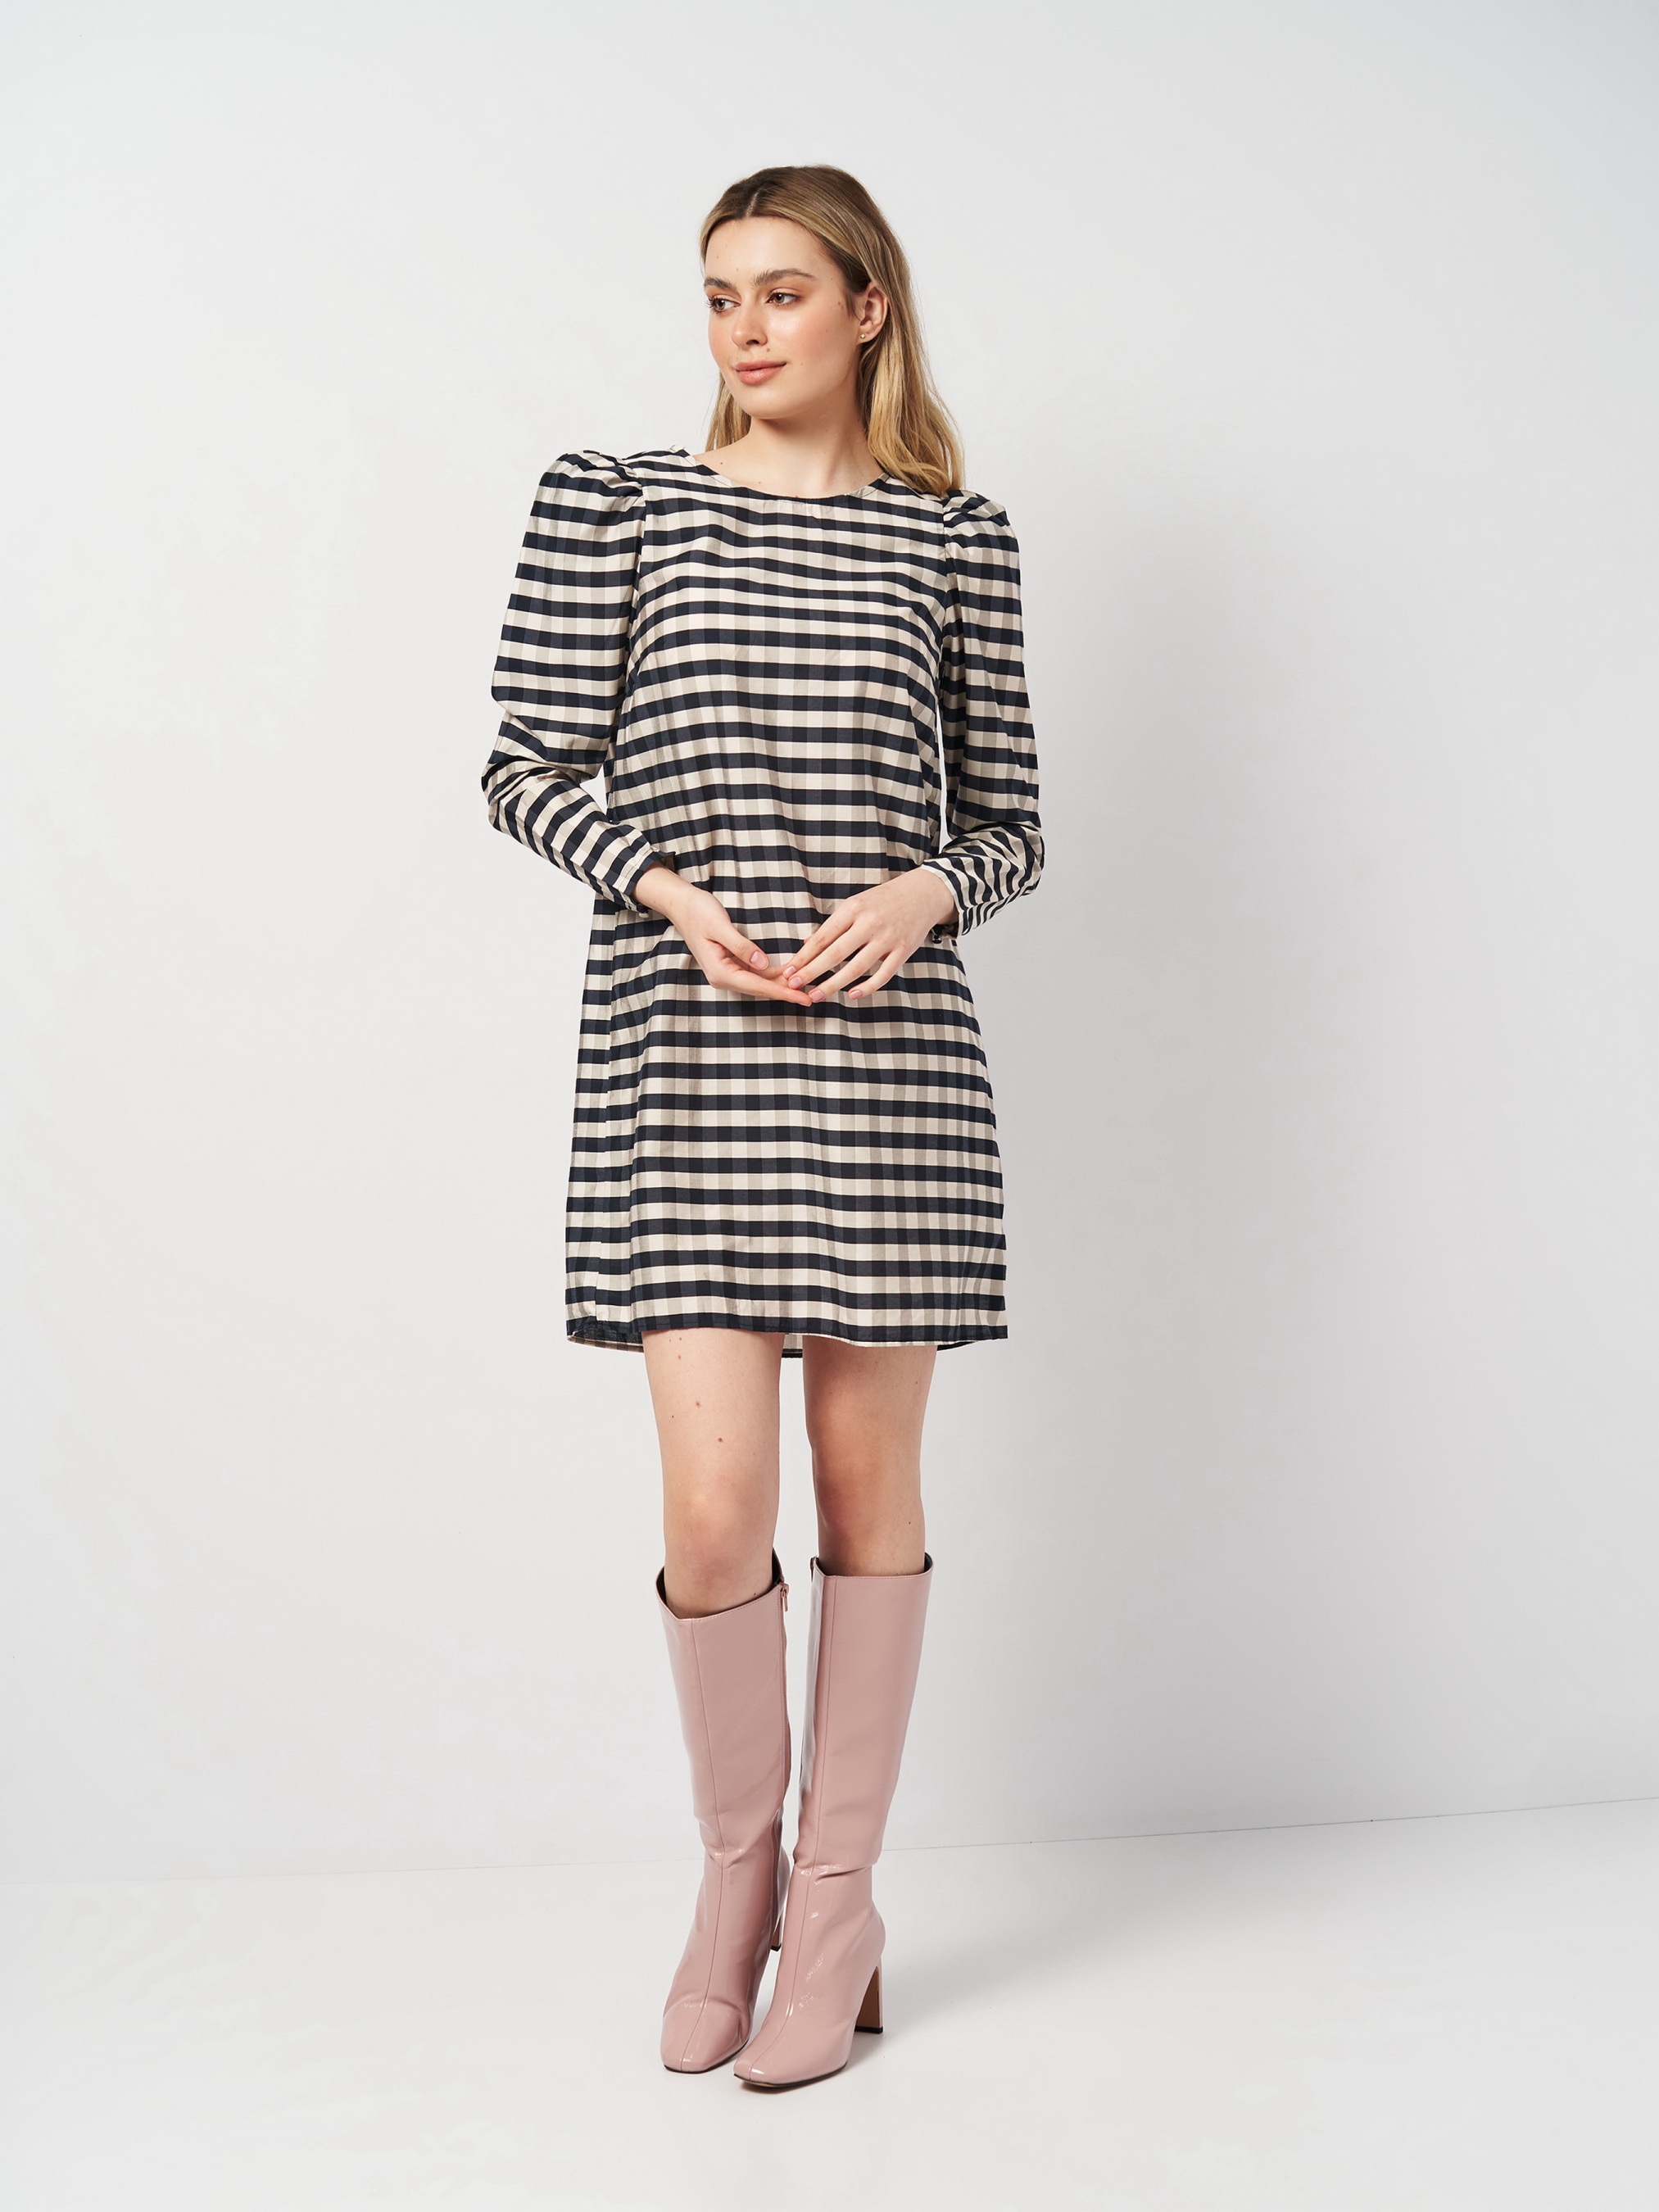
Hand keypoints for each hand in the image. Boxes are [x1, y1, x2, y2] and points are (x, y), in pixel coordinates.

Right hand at [636, 865, 813, 1006]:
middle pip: (761, 988)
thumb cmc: (698, 912)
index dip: (783, 992)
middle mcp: (724, 976)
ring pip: (761, 982)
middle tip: (813, 995)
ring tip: (808, 985)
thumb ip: (741, 946)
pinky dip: (774, 973)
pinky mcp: (733, 963)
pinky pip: (757, 972)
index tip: (802, 998)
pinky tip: (791, 972)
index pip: (758, 986)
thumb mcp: (720, 927)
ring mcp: (728, 971)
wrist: (682, 905)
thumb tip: (763, 963)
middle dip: (787, 991)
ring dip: (783, 983)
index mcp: (720, 972)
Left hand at [781, 868, 956, 1003]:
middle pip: (835, 953)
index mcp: (853, 909)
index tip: (789, 970)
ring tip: (816, 995)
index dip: (804, 956)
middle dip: (812, 971)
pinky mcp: (903, 950)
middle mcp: (869, 923)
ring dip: (834, 984)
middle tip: (794, 985)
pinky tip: (852, 995)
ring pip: (856, 967)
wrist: (922, 893)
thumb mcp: (855, 905)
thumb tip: (806, 945)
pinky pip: (883, 974)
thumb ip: (833, 926)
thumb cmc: (882, 901)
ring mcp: (887, 938)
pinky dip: (868, 987)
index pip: (823, 937)